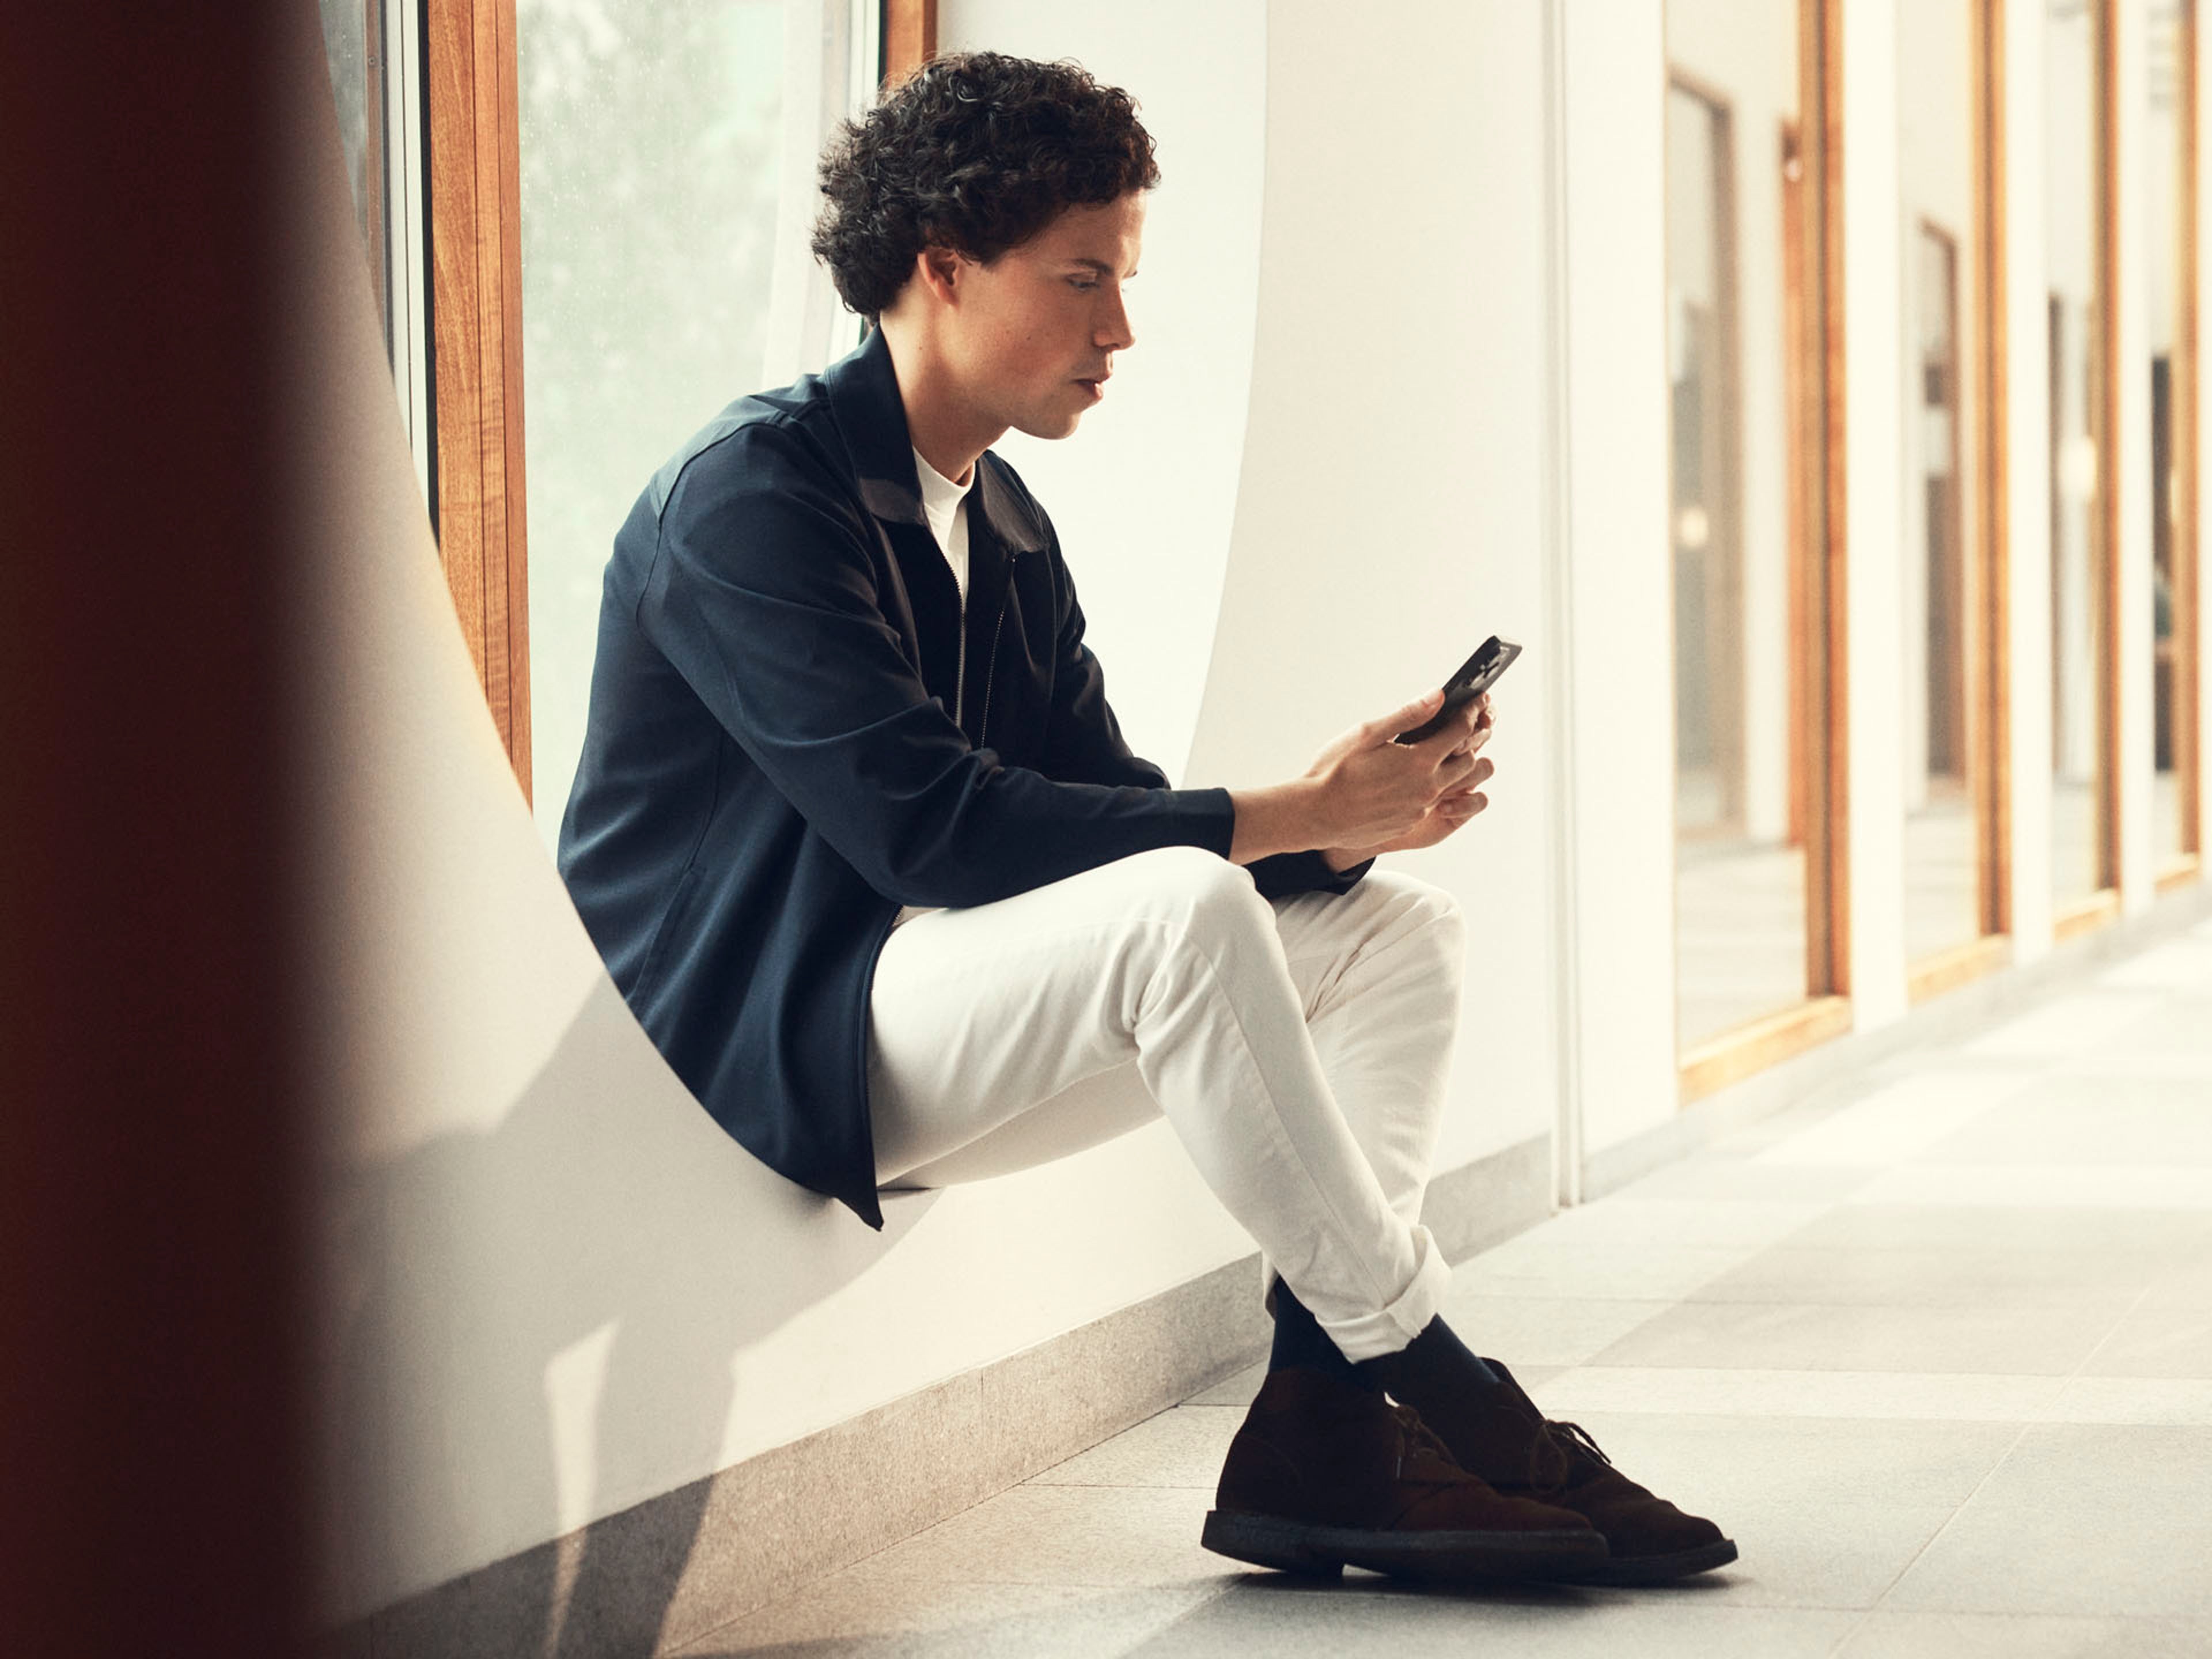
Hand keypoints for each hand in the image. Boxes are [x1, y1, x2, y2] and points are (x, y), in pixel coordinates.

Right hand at [1322, 693, 1494, 864]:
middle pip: (1467, 763)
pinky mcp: (1408, 824)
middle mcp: (1426, 789)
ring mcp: (1418, 810)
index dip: (1470, 714)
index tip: (1476, 703)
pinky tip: (1408, 781)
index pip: (1460, 733)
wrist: (1315, 814)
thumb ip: (1408, 715)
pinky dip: (1427, 789)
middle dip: (1468, 745)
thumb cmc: (1335, 770)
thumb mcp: (1368, 734)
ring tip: (1433, 755)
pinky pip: (1428, 804)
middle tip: (1461, 730)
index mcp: (1419, 762)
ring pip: (1450, 786)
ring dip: (1449, 769)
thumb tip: (1438, 697)